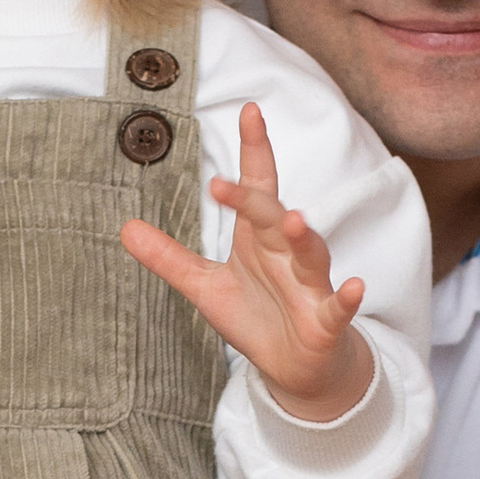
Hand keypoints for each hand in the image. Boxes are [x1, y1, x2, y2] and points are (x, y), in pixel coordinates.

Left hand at [123, 100, 371, 422]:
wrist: (296, 367)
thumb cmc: (257, 318)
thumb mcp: (204, 287)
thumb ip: (169, 257)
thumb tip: (125, 228)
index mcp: (258, 238)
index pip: (257, 186)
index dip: (254, 149)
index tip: (250, 111)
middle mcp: (287, 253)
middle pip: (273, 216)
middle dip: (253, 199)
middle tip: (223, 185)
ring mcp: (310, 285)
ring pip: (310, 253)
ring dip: (303, 236)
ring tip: (293, 219)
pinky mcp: (326, 320)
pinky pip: (339, 306)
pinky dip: (348, 298)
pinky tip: (354, 287)